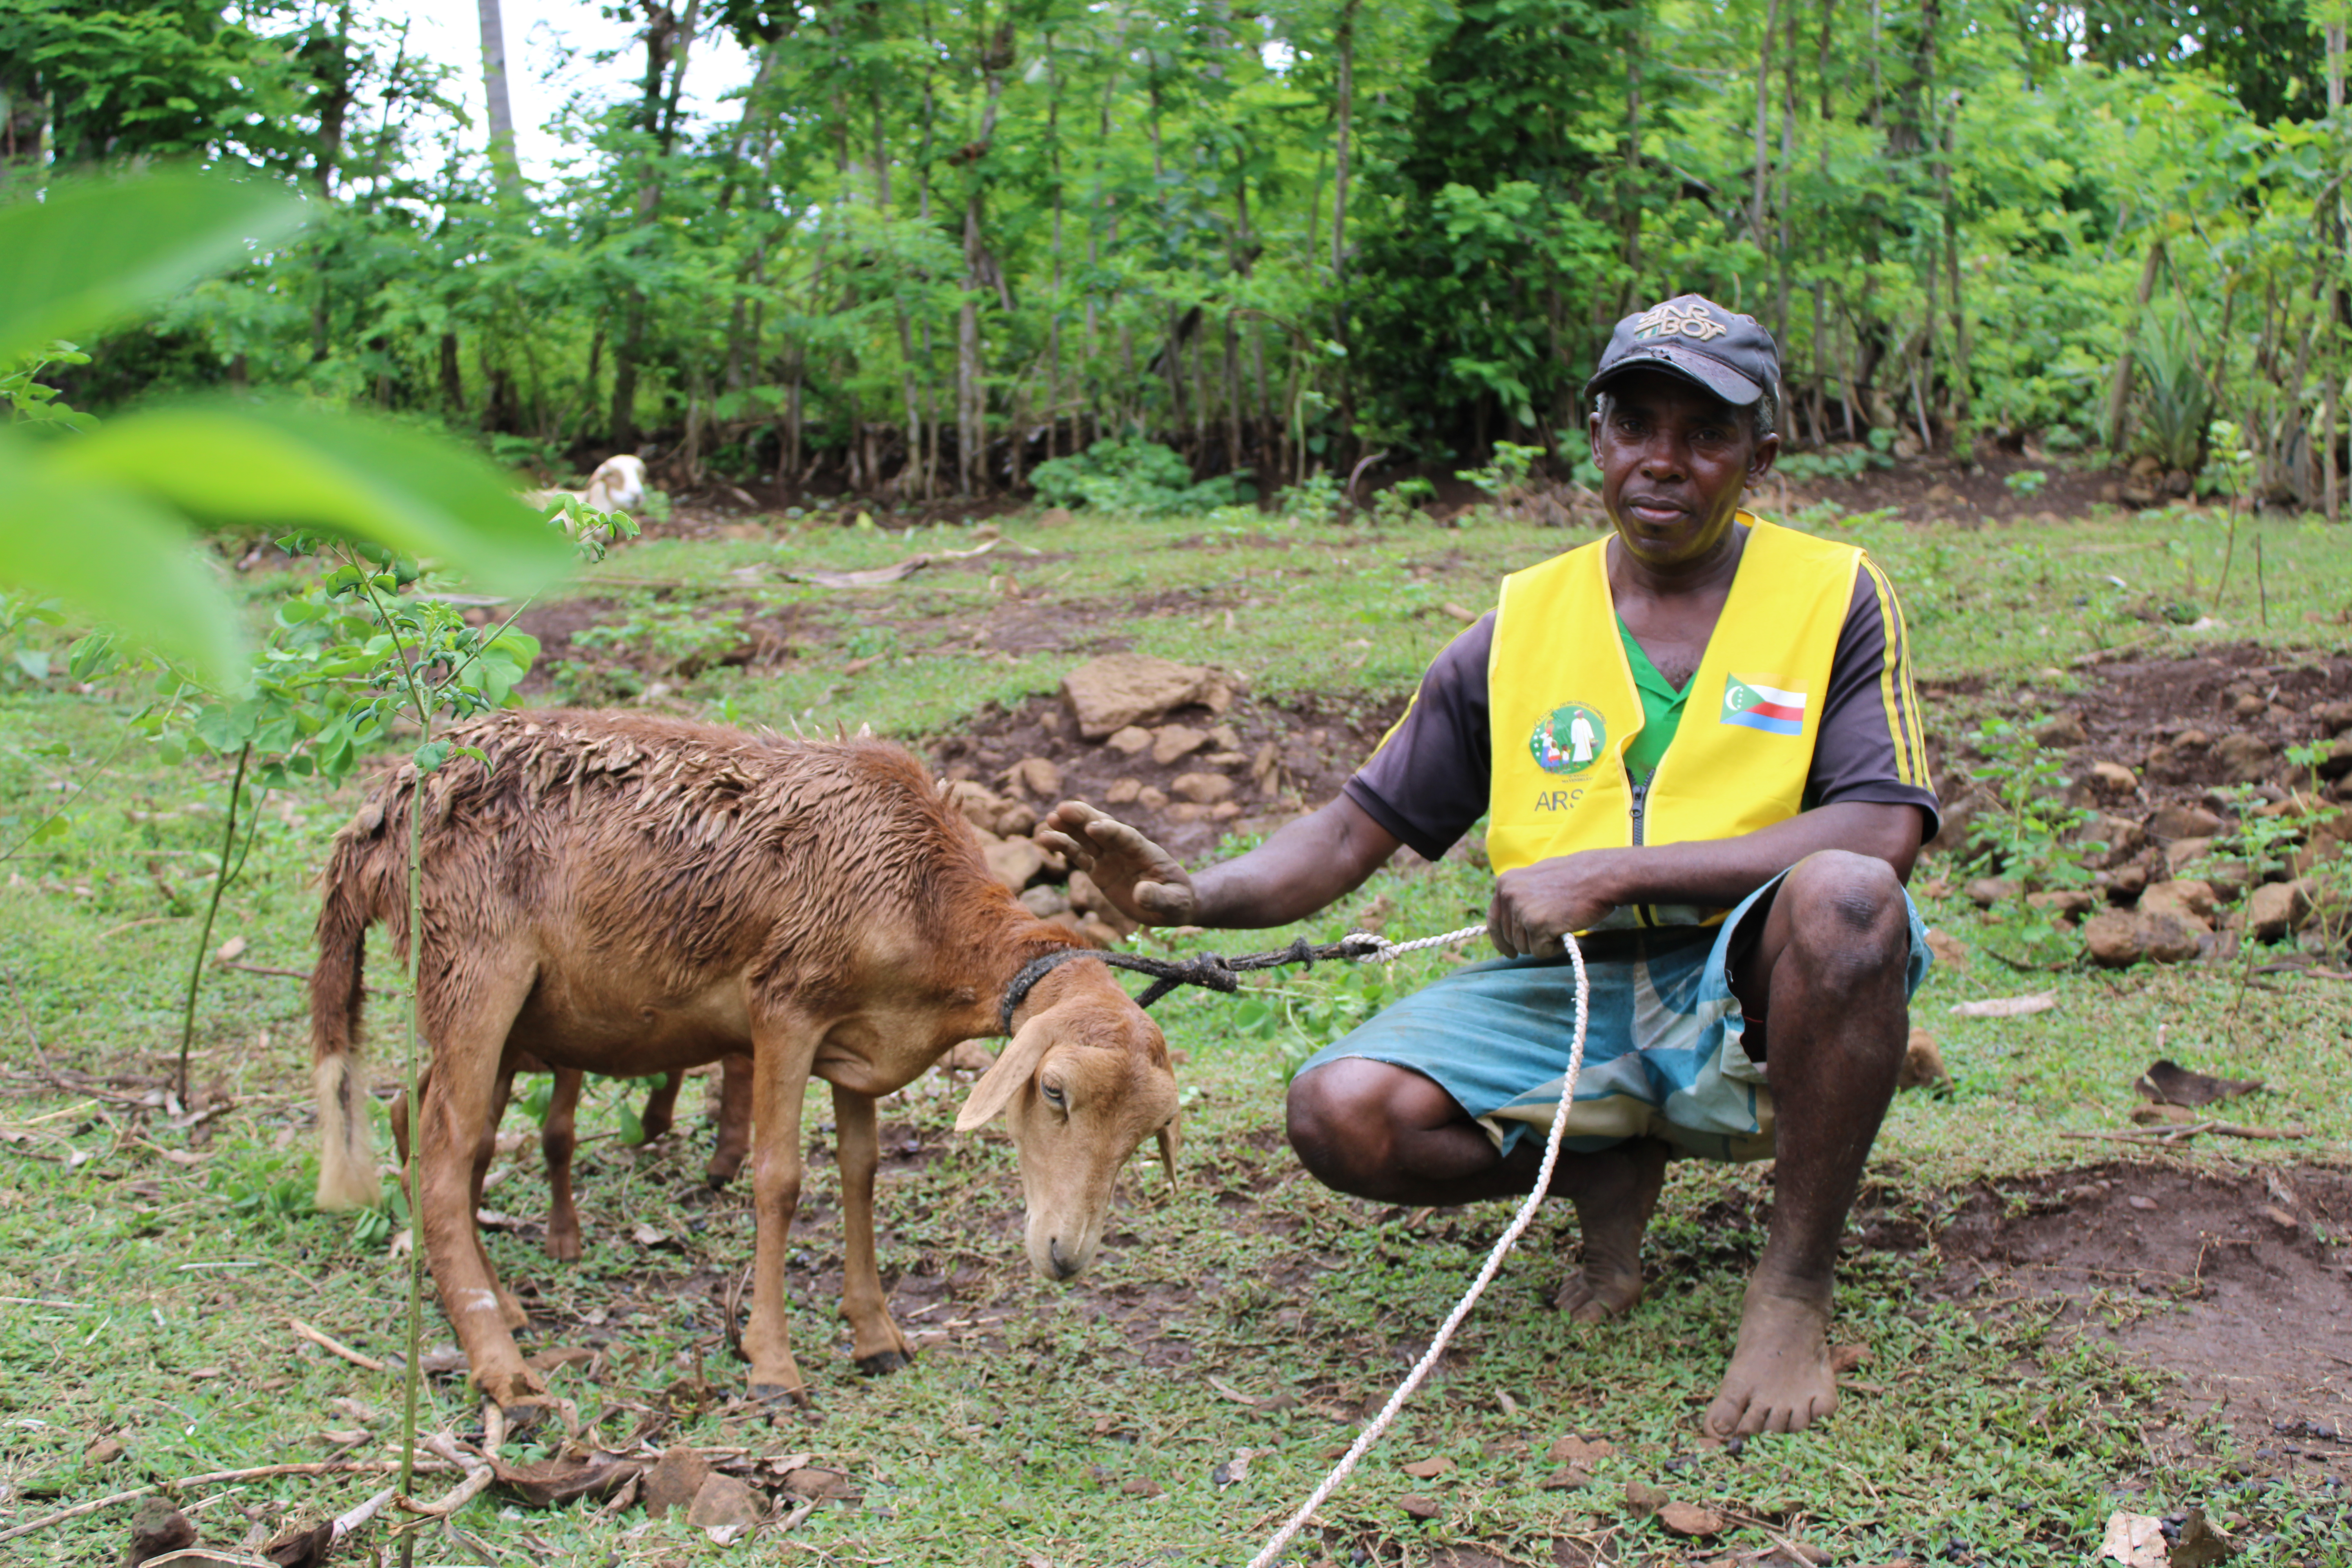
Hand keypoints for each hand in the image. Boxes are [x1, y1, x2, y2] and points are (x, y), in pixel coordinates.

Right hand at [1037, 801, 1197, 925]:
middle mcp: (1125, 850)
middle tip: (1064, 808)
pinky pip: (1078, 856)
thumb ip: (1159, 897)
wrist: (1170, 904)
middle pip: (1103, 828)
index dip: (1111, 831)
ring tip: (1050, 818)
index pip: (1127, 837)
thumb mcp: (1175, 903)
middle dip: (1085, 818)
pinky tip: (1044, 838)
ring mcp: (1110, 858)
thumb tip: (1140, 893)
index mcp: (1146, 852)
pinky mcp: (1098, 870)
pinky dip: (1063, 846)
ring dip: (1069, 827)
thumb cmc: (1177, 901)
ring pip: (1086, 838)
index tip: (1093, 827)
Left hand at [1487, 852, 1624, 957]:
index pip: (1493, 920)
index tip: (1509, 952)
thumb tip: (1509, 918)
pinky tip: (1564, 933)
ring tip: (1560, 926)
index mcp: (1505, 883)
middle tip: (1551, 931)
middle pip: (1510, 937)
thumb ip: (1519, 896)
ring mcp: (1521, 911)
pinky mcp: (1537, 926)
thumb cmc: (1574, 877)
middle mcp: (1509, 895)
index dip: (1500, 940)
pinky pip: (1539, 951)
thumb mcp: (1535, 879)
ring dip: (1543, 943)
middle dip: (1529, 941)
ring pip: (1524, 947)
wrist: (1598, 876)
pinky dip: (1553, 949)